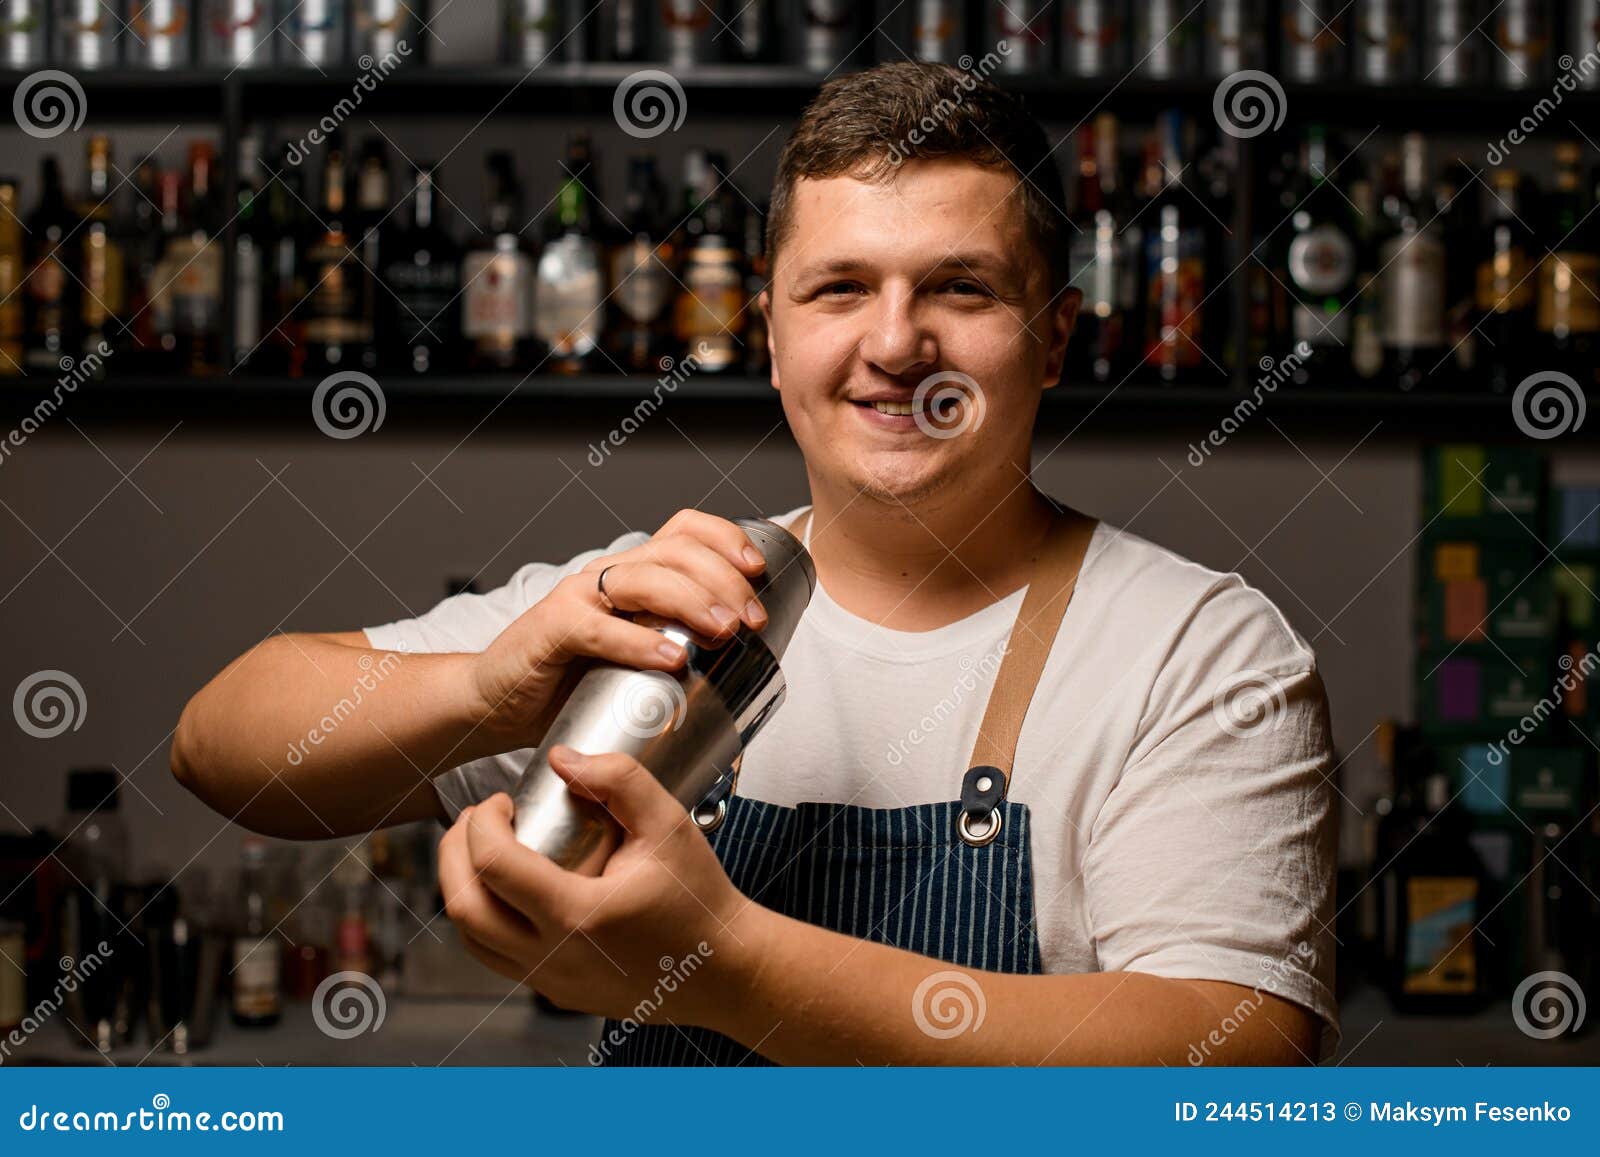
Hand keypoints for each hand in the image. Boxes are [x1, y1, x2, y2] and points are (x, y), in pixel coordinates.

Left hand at [435, 746, 761, 1025]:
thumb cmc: (700, 900)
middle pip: (463, 906)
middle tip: (476, 821)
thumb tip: (561, 759)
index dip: (481, 821)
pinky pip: (496, 957)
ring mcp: (551, 982)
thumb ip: (618, 780)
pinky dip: (486, 918)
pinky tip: (509, 889)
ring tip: (484, 851)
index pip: (493, 864)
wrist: (724, 968)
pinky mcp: (556, 993)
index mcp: (578, 916)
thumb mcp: (669, 824)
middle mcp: (554, 957)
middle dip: (454, 852)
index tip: (501, 801)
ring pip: (471, 938)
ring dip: (464, 887)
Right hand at [467, 509, 768, 747]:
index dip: (726, 538)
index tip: (759, 572)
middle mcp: (608, 574)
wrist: (495, 701)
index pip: (684, 530)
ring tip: (725, 631)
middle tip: (752, 620)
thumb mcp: (635, 660)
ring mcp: (578, 596)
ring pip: (644, 579)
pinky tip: (670, 658)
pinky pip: (599, 627)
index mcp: (632, 574)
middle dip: (724, 580)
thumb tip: (746, 672)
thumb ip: (677, 652)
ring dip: (693, 602)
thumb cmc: (570, 682)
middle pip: (676, 552)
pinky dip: (638, 641)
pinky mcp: (552, 628)